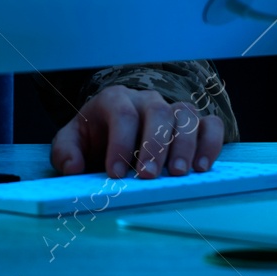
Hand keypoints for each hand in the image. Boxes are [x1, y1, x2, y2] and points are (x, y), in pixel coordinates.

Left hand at [50, 84, 224, 178]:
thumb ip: (66, 152)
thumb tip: (72, 167)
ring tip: (179, 173)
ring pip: (186, 117)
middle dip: (154, 146)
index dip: (120, 144)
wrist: (112, 132)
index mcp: (115, 99)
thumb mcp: (72, 142)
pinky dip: (210, 143)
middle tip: (148, 176)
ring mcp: (172, 109)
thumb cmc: (95, 137)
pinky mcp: (194, 124)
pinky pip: (210, 125)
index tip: (116, 174)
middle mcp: (147, 100)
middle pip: (158, 113)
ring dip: (184, 145)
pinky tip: (202, 167)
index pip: (123, 115)